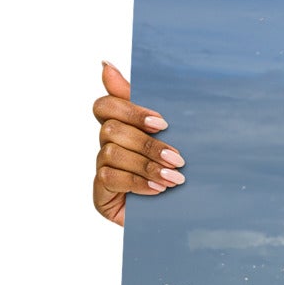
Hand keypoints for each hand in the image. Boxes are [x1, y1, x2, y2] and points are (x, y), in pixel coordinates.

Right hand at [92, 61, 183, 227]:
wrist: (183, 219)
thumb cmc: (176, 175)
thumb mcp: (170, 138)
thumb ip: (144, 106)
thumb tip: (105, 64)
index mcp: (122, 127)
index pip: (106, 105)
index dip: (130, 109)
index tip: (161, 123)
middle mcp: (107, 146)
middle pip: (111, 129)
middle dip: (147, 144)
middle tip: (178, 158)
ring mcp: (102, 169)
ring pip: (111, 153)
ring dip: (146, 165)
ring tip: (174, 179)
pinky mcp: (100, 194)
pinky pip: (109, 178)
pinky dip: (137, 182)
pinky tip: (158, 190)